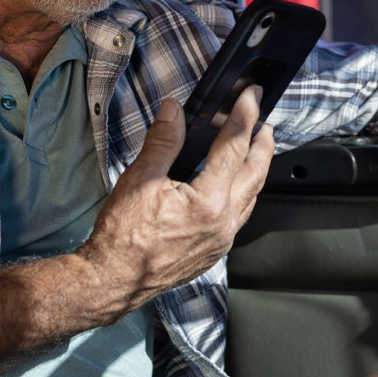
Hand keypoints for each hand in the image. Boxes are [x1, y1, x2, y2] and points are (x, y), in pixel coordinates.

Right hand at [77, 85, 273, 310]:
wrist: (113, 281)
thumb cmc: (122, 237)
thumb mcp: (140, 179)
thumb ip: (163, 142)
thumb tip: (174, 112)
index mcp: (208, 202)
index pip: (234, 147)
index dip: (245, 116)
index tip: (252, 96)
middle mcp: (223, 223)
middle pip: (256, 172)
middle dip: (263, 143)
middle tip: (264, 121)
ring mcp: (222, 239)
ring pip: (251, 196)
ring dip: (256, 168)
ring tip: (254, 148)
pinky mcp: (215, 250)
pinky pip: (240, 215)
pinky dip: (243, 192)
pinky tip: (233, 184)